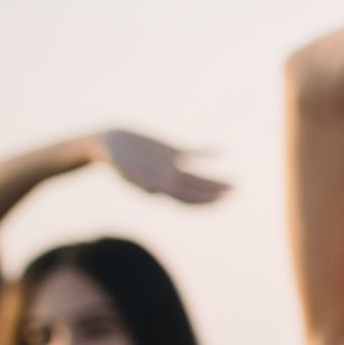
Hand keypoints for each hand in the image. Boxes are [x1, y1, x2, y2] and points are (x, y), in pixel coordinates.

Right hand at [90, 129, 229, 203]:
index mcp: (160, 186)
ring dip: (215, 182)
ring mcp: (170, 166)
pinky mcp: (169, 151)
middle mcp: (168, 178)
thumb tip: (155, 192)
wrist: (107, 142)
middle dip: (216, 194)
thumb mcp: (125, 170)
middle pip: (196, 191)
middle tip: (236, 192)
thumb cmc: (114, 158)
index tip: (223, 201)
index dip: (205, 202)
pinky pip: (192, 153)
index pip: (187, 199)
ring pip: (197, 177)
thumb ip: (139, 180)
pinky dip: (206, 152)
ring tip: (234, 184)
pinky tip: (220, 150)